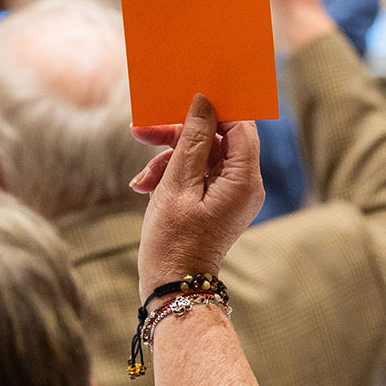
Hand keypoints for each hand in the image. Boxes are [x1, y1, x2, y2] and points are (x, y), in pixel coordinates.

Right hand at [130, 94, 263, 301]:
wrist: (173, 289)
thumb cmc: (174, 241)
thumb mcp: (177, 184)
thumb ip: (192, 139)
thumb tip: (204, 102)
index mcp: (245, 179)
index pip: (239, 124)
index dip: (213, 107)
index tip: (183, 96)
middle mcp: (245, 185)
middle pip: (215, 138)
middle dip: (177, 134)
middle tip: (141, 132)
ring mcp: (231, 195)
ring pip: (200, 156)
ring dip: (167, 159)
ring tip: (141, 180)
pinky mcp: (215, 203)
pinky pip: (196, 175)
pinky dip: (171, 176)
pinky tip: (144, 188)